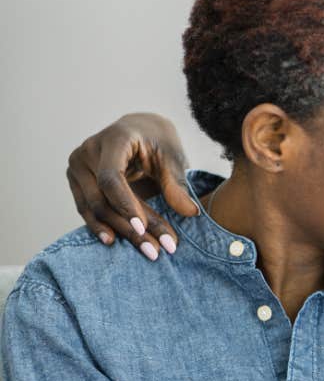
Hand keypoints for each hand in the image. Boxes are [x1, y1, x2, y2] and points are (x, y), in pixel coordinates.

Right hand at [66, 113, 197, 259]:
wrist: (141, 130)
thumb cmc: (158, 141)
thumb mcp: (172, 158)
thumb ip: (176, 184)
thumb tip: (190, 213)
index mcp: (114, 139)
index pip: (111, 177)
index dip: (125, 205)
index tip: (143, 228)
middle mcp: (88, 151)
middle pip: (103, 198)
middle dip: (130, 227)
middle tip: (156, 250)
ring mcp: (78, 167)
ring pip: (94, 208)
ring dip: (119, 232)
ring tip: (147, 251)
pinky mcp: (77, 182)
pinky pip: (87, 209)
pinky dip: (104, 227)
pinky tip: (115, 242)